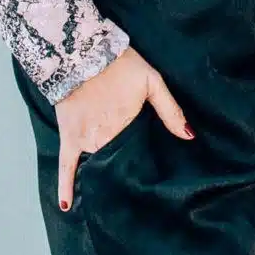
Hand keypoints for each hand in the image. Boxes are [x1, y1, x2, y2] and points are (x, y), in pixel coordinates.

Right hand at [54, 45, 192, 210]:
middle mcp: (106, 138)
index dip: (144, 168)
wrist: (82, 50)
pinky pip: (65, 165)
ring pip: (97, 165)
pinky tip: (67, 205)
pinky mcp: (69, 135)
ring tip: (112, 200)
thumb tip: (189, 136)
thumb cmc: (120, 64)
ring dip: (103, 179)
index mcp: (128, 126)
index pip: (138, 155)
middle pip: (117, 163)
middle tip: (133, 192)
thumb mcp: (152, 81)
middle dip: (124, 175)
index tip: (152, 183)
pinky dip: (66, 185)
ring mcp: (86, 139)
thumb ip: (170, 110)